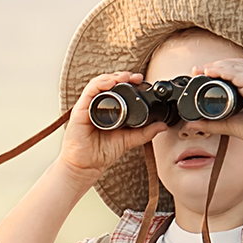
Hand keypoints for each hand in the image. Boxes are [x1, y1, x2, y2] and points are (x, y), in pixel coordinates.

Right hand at [58, 71, 164, 185]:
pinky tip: (110, 83)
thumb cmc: (101, 154)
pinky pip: (89, 91)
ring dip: (113, 77)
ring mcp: (88, 107)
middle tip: (136, 77)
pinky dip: (100, 84)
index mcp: (108, 110)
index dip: (129, 82)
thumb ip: (145, 132)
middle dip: (123, 76)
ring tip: (125, 77)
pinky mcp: (80, 110)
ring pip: (99, 83)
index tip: (140, 81)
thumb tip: (162, 126)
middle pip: (109, 83)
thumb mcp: (129, 140)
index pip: (117, 89)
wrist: (87, 166)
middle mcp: (97, 106)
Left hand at [187, 57, 242, 156]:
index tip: (200, 72)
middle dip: (214, 65)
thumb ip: (211, 123)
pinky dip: (225, 72)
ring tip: (202, 70)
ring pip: (237, 66)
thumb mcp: (229, 123)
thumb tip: (192, 124)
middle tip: (197, 70)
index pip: (236, 68)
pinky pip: (240, 75)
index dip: (218, 68)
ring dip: (217, 66)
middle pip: (235, 64)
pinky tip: (213, 73)